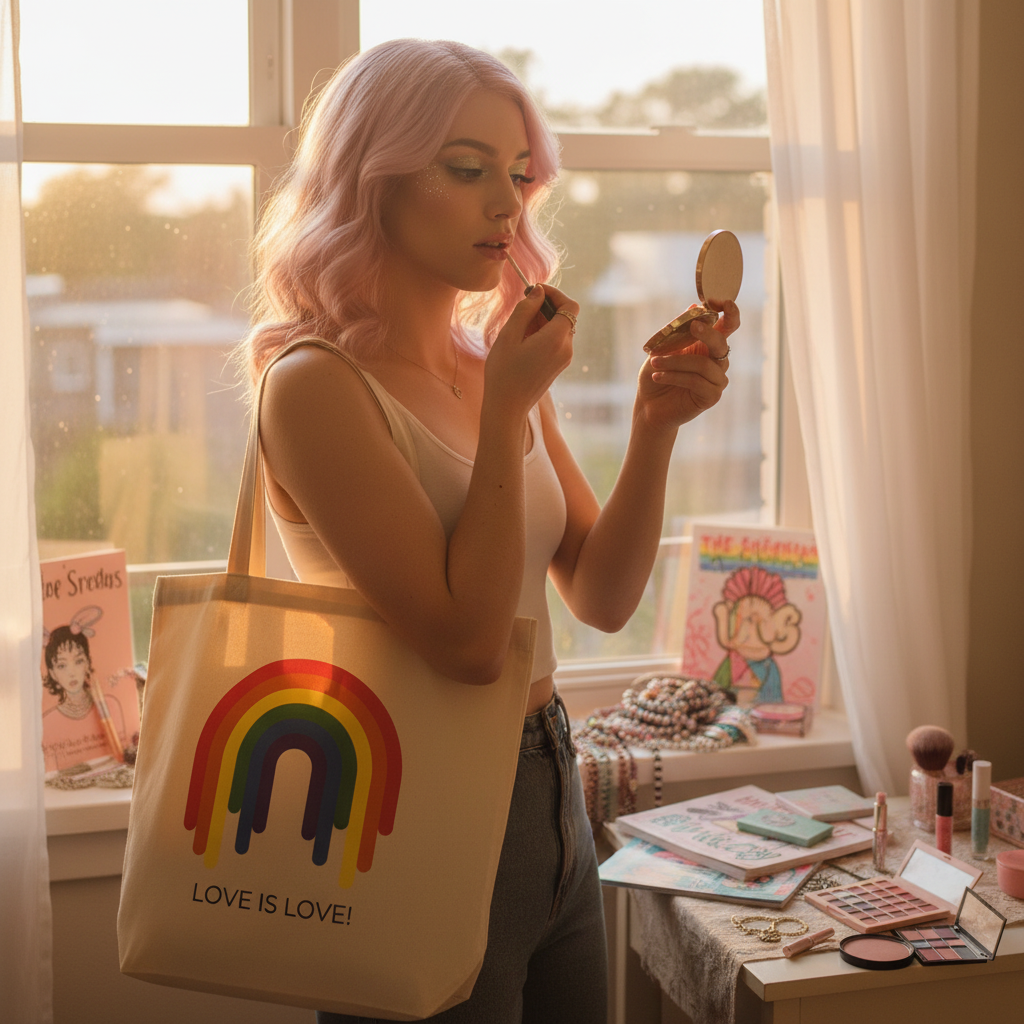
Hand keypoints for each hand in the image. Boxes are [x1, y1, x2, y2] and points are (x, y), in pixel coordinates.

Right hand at [484, 284, 576, 416]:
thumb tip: (538, 292)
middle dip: (546, 307)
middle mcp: (566, 349)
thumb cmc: (503, 372)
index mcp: (556, 339)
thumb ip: (525, 310)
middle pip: (566, 316)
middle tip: (522, 309)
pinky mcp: (559, 366)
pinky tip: (524, 342)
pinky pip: (557, 342)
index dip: (555, 293)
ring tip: (519, 329)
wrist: (507, 407)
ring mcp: (564, 359)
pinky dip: (544, 334)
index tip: (535, 291)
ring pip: (561, 329)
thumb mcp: (509, 336)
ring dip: (544, 321)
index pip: (570, 305)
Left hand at [638, 300, 739, 429]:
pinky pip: (697, 381)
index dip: (730, 313)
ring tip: (655, 363)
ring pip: (703, 364)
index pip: (728, 326)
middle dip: (707, 333)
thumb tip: (693, 305)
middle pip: (721, 342)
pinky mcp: (712, 396)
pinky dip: (675, 376)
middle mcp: (716, 361)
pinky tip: (657, 376)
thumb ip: (677, 330)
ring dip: (676, 361)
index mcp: (707, 345)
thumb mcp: (661, 348)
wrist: (648, 405)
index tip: (719, 302)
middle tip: (693, 326)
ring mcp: (716, 380)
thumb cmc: (656, 374)